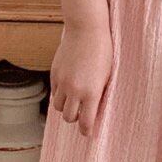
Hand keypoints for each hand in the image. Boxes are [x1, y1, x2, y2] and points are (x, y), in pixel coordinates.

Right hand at [48, 23, 112, 137]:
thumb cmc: (103, 51)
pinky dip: (60, 95)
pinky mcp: (54, 73)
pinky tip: (68, 88)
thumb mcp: (107, 75)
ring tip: (74, 101)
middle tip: (82, 113)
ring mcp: (62, 82)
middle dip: (75, 118)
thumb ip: (100, 94)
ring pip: (58, 107)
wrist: (86, 29)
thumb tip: (95, 111)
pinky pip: (54, 92)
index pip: (85, 122)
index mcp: (91, 92)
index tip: (88, 132)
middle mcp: (75, 90)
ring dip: (65, 107)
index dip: (86, 131)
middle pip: (69, 117)